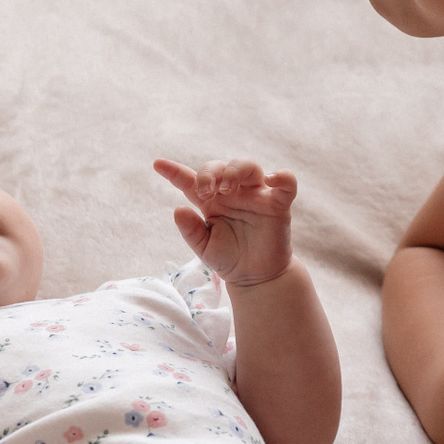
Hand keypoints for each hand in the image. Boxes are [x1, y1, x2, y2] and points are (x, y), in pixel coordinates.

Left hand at [152, 158, 295, 287]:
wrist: (256, 278)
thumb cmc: (229, 258)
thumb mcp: (204, 248)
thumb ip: (191, 231)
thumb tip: (178, 210)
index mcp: (211, 202)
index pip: (191, 181)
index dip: (174, 171)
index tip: (157, 164)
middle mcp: (234, 193)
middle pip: (221, 167)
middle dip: (209, 173)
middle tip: (205, 193)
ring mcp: (256, 196)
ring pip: (249, 166)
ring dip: (235, 171)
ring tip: (226, 190)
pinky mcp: (278, 205)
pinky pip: (286, 183)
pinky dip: (282, 176)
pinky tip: (271, 180)